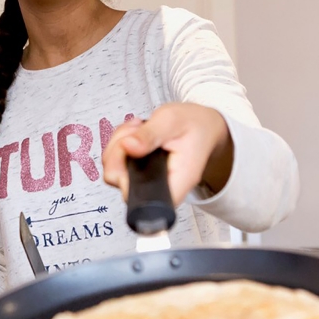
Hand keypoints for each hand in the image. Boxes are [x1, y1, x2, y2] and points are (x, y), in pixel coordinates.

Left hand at [102, 103, 231, 204]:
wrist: (203, 126)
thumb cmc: (194, 126)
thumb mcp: (173, 121)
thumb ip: (150, 135)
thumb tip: (128, 147)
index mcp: (176, 181)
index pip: (140, 198)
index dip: (124, 178)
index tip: (130, 151)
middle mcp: (160, 187)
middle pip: (119, 181)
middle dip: (118, 151)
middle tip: (136, 130)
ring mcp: (146, 181)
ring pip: (114, 169)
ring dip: (118, 144)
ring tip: (139, 129)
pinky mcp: (138, 173)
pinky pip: (116, 162)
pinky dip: (120, 144)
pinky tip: (137, 133)